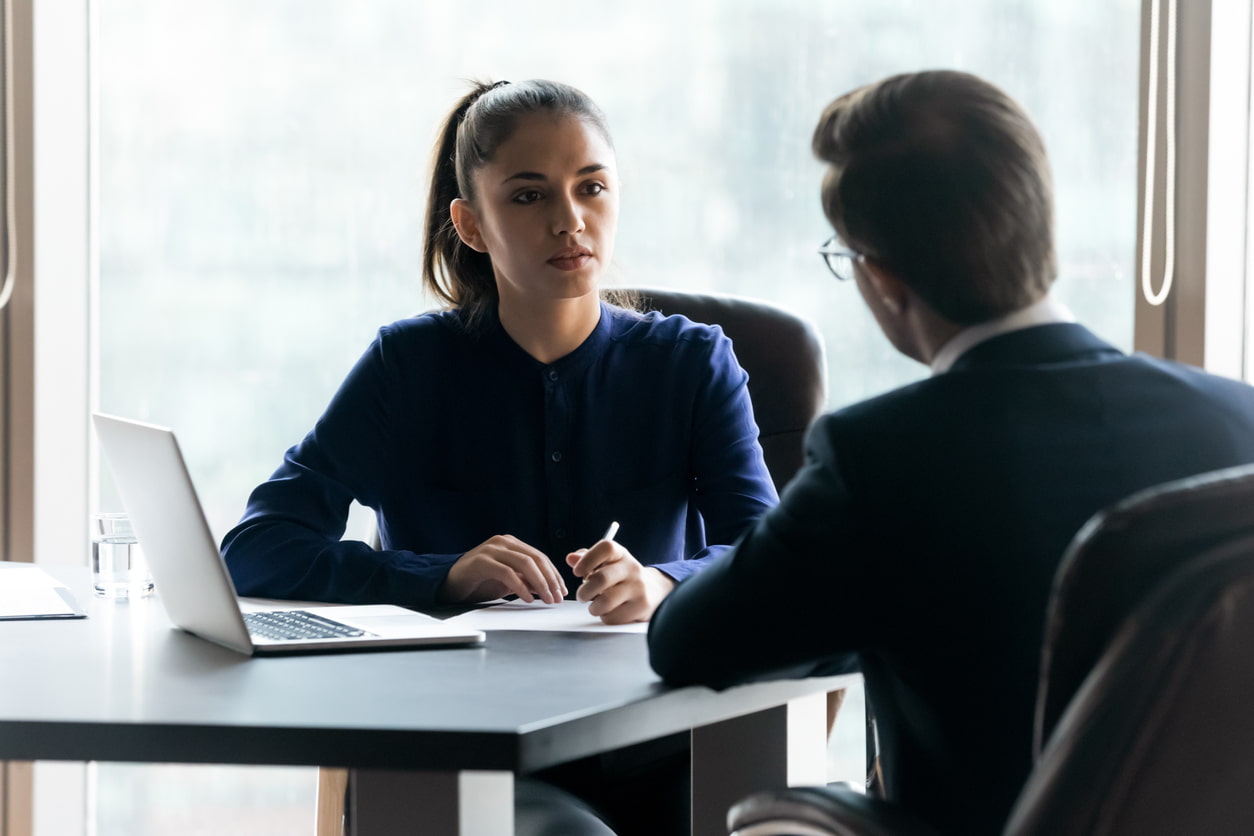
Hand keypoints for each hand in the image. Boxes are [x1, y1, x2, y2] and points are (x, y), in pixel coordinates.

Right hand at [440, 535, 566, 603]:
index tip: (563, 590)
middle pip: (535, 558)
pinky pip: (507, 573)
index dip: (554, 574)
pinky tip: (529, 598)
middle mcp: (502, 542)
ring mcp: (491, 549)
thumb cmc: (479, 583)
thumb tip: (550, 589)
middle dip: (550, 579)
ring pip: (524, 563)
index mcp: (511, 544)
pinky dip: (521, 587)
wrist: (449, 584)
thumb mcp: (508, 582)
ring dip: (540, 583)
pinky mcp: (481, 561)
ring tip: (547, 599)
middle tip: (558, 597)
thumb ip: (527, 581)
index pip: (540, 557)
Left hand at [566, 540, 675, 623]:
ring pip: (606, 602)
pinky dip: (606, 617)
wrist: (654, 591)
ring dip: (593, 607)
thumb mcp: (607, 563)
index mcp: (621, 554)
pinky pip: (614, 617)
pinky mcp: (642, 606)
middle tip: (582, 596)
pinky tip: (610, 612)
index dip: (588, 559)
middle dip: (584, 591)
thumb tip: (571, 558)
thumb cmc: (622, 576)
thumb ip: (588, 560)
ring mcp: (639, 588)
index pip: (606, 548)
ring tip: (595, 606)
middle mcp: (632, 568)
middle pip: (601, 578)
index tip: (577, 572)